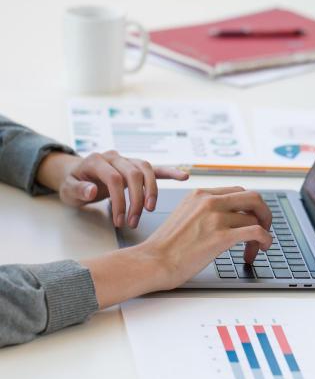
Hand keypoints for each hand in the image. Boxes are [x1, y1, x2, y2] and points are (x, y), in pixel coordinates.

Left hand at [36, 151, 188, 226]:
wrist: (76, 175)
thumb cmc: (73, 184)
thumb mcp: (67, 190)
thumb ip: (79, 189)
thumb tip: (92, 191)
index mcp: (95, 160)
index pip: (114, 178)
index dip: (119, 200)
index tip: (119, 220)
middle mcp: (113, 157)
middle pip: (133, 174)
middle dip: (136, 200)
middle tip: (133, 221)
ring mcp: (126, 160)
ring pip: (146, 170)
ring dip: (151, 191)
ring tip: (149, 210)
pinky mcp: (135, 167)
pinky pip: (154, 168)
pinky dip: (169, 172)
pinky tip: (183, 176)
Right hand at [82, 187, 271, 307]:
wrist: (154, 261)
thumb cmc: (166, 246)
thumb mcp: (185, 216)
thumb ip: (205, 211)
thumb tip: (229, 218)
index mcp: (200, 194)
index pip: (237, 191)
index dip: (249, 206)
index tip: (252, 218)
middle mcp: (209, 201)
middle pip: (253, 197)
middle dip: (264, 213)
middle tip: (264, 227)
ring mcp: (215, 218)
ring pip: (255, 218)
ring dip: (262, 234)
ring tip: (256, 248)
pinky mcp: (221, 236)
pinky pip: (256, 232)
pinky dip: (265, 239)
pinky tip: (261, 248)